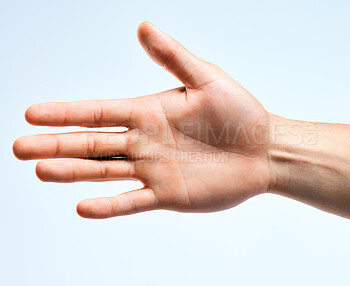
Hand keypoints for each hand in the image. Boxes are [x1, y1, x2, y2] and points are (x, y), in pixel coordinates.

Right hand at [13, 22, 271, 217]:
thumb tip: (142, 26)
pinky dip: (108, 205)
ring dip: (72, 173)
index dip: (66, 113)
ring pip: (104, 172)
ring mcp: (154, 170)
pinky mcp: (168, 195)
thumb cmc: (239, 113)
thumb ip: (172, 57)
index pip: (98, 111)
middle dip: (56, 145)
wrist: (263, 150)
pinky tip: (83, 206)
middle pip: (91, 143)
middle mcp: (144, 142)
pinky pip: (132, 201)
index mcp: (149, 112)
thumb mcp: (206, 78)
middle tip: (20, 147)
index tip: (32, 114)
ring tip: (40, 171)